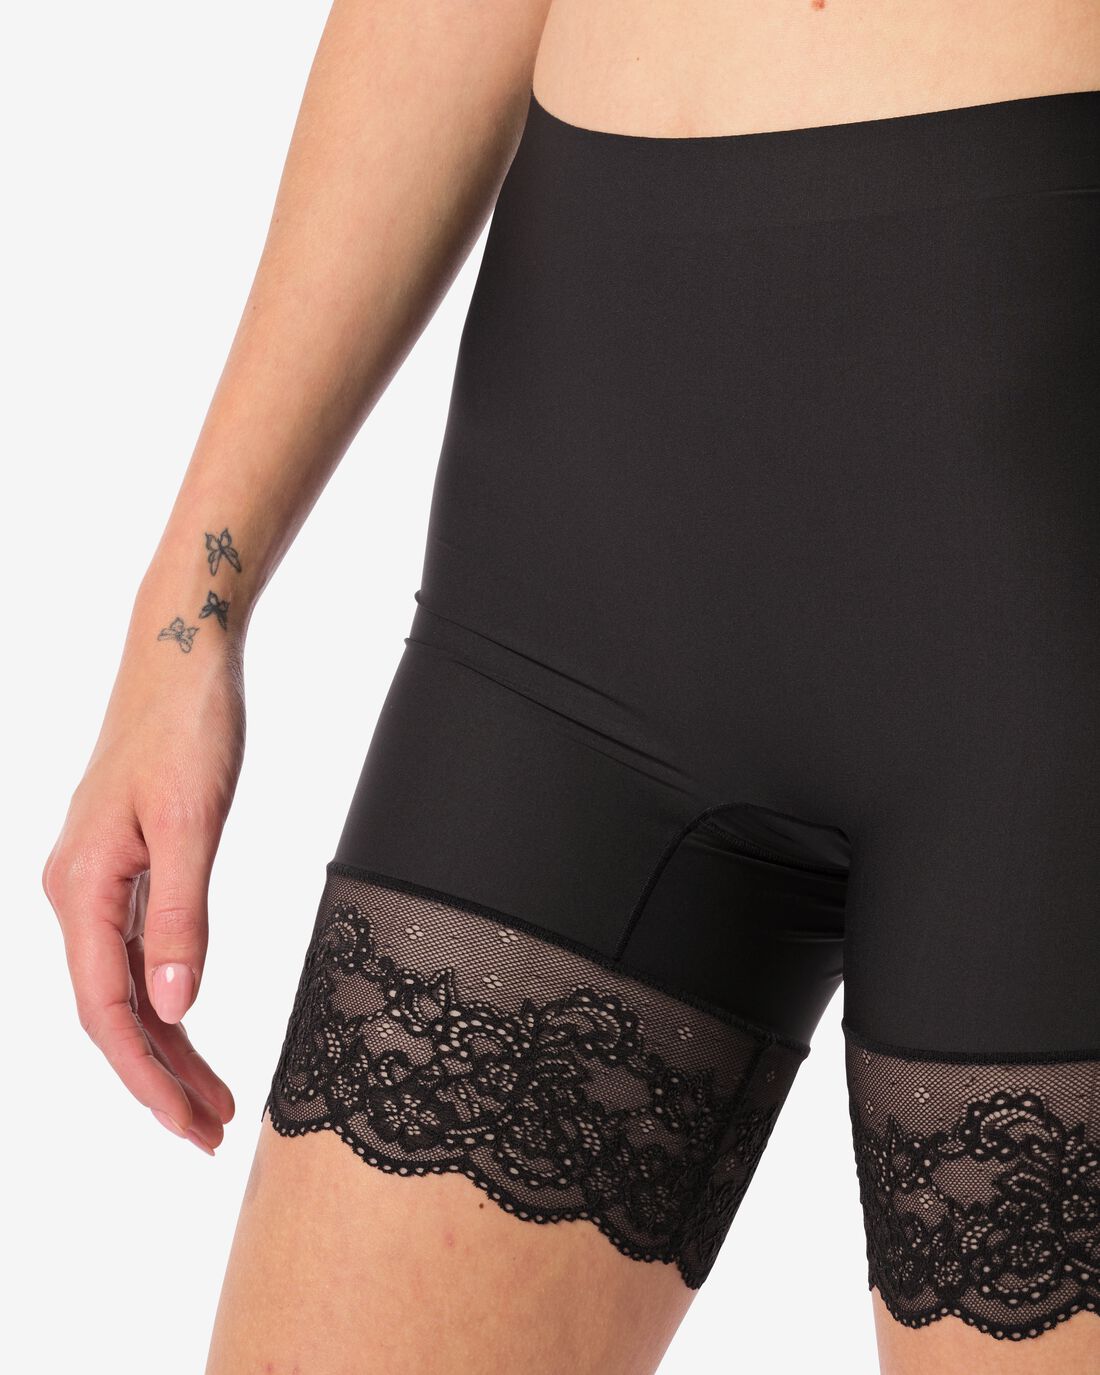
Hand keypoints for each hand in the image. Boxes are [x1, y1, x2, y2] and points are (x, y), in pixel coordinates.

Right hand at [43, 643, 243, 1150]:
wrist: (181, 655)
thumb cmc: (186, 726)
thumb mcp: (190, 822)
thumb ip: (180, 916)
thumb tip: (174, 1008)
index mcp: (80, 886)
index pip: (106, 1010)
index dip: (146, 1076)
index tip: (187, 1125)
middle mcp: (77, 891)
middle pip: (113, 1009)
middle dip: (160, 1076)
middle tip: (210, 1132)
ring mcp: (98, 878)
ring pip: (126, 984)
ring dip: (168, 1044)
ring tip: (214, 1096)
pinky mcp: (125, 863)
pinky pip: (137, 949)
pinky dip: (168, 993)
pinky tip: (191, 1024)